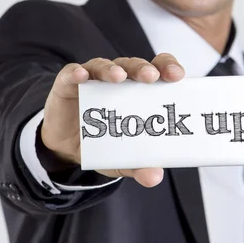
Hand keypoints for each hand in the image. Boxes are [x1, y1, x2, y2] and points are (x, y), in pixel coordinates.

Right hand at [41, 54, 184, 186]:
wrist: (66, 148)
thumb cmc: (101, 141)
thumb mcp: (121, 158)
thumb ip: (138, 165)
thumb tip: (155, 176)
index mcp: (139, 89)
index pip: (157, 69)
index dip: (168, 67)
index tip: (177, 76)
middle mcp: (119, 79)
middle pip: (135, 66)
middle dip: (144, 69)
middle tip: (152, 77)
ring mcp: (93, 79)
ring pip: (105, 66)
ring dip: (112, 70)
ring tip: (118, 77)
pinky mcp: (68, 84)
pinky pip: (72, 74)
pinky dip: (76, 72)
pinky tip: (81, 75)